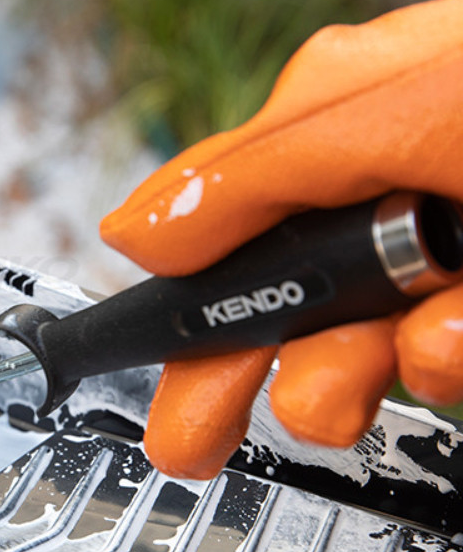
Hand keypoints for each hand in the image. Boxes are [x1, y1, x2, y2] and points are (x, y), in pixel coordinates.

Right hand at [100, 0, 462, 477]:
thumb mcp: (406, 112)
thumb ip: (260, 173)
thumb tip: (136, 227)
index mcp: (343, 122)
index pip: (220, 220)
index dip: (170, 292)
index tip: (121, 354)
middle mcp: (391, 185)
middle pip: (279, 298)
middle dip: (235, 372)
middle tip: (192, 438)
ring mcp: (447, 250)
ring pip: (366, 342)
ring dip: (350, 374)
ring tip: (344, 394)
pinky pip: (445, 355)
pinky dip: (442, 360)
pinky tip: (448, 343)